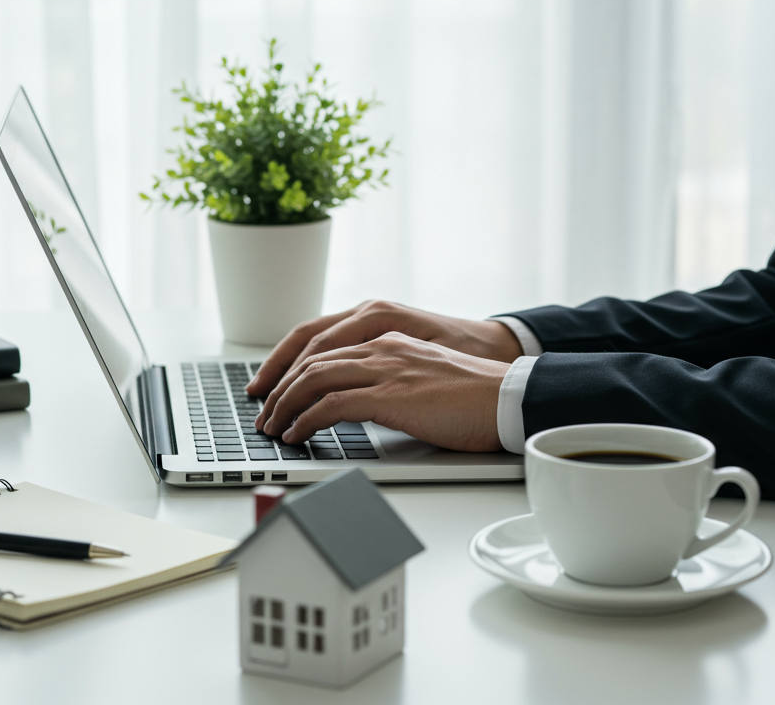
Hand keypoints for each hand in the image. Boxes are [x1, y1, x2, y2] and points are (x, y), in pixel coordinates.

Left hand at [254, 332, 510, 451]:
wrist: (509, 398)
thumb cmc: (475, 397)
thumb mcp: (425, 377)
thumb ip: (392, 379)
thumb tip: (362, 402)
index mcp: (389, 338)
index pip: (322, 344)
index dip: (289, 365)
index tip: (274, 387)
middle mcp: (382, 346)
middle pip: (310, 359)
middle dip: (279, 388)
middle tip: (265, 414)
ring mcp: (386, 368)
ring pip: (314, 379)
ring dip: (286, 406)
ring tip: (273, 428)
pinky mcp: (391, 396)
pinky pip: (331, 404)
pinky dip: (306, 421)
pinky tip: (297, 435)